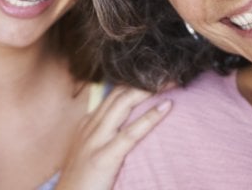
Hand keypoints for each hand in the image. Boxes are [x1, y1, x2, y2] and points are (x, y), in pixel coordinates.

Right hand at [56, 86, 171, 189]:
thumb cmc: (81, 181)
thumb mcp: (88, 151)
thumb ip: (103, 136)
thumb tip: (124, 128)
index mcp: (88, 123)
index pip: (113, 93)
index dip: (134, 82)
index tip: (154, 75)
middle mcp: (91, 125)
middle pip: (120, 93)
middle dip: (144, 80)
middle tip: (167, 72)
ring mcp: (97, 140)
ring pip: (124, 104)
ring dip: (149, 90)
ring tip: (170, 81)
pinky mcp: (105, 157)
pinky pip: (131, 133)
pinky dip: (151, 117)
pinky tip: (166, 106)